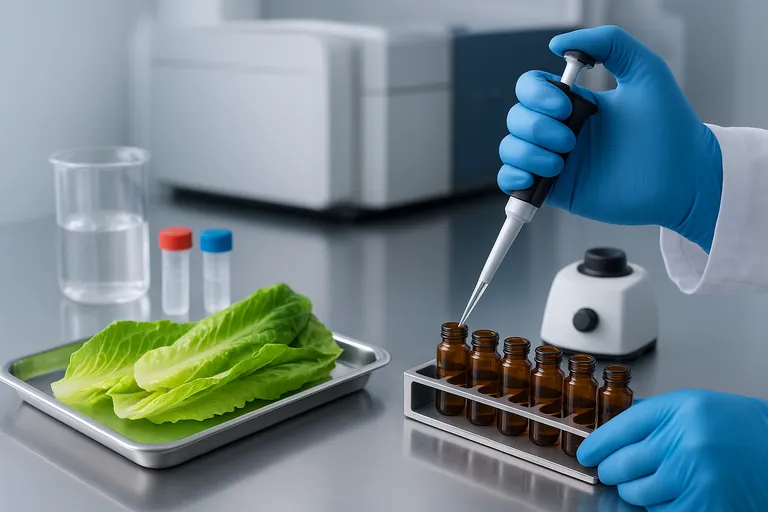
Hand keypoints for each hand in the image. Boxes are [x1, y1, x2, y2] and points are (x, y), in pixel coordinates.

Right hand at [498, 26, 722, 251]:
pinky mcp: (557, 191)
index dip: (536, 94)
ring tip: (561, 162)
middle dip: (537, 127)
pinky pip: (513, 183)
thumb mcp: (646, 70)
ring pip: (511, 148)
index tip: (566, 105)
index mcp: (577, 104)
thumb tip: (558, 43)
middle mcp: (562, 130)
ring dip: (527, 153)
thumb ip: (609, 42)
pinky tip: (535, 179)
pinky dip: (513, 179)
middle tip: (571, 139)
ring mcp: (557, 161)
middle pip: (516, 118)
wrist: (684, 178)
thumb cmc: (672, 129)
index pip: (531, 88)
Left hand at [577, 389, 767, 510]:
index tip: (587, 453)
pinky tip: (674, 494)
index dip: (597, 444)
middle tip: (615, 470)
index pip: (620, 428)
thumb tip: (612, 428)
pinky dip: (660, 507)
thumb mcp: (692, 406)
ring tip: (655, 481)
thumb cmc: (737, 427)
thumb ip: (652, 416)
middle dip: (612, 470)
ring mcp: (694, 478)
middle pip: (621, 464)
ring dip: (636, 491)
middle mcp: (685, 443)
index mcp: (679, 412)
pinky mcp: (704, 507)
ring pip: (636, 493)